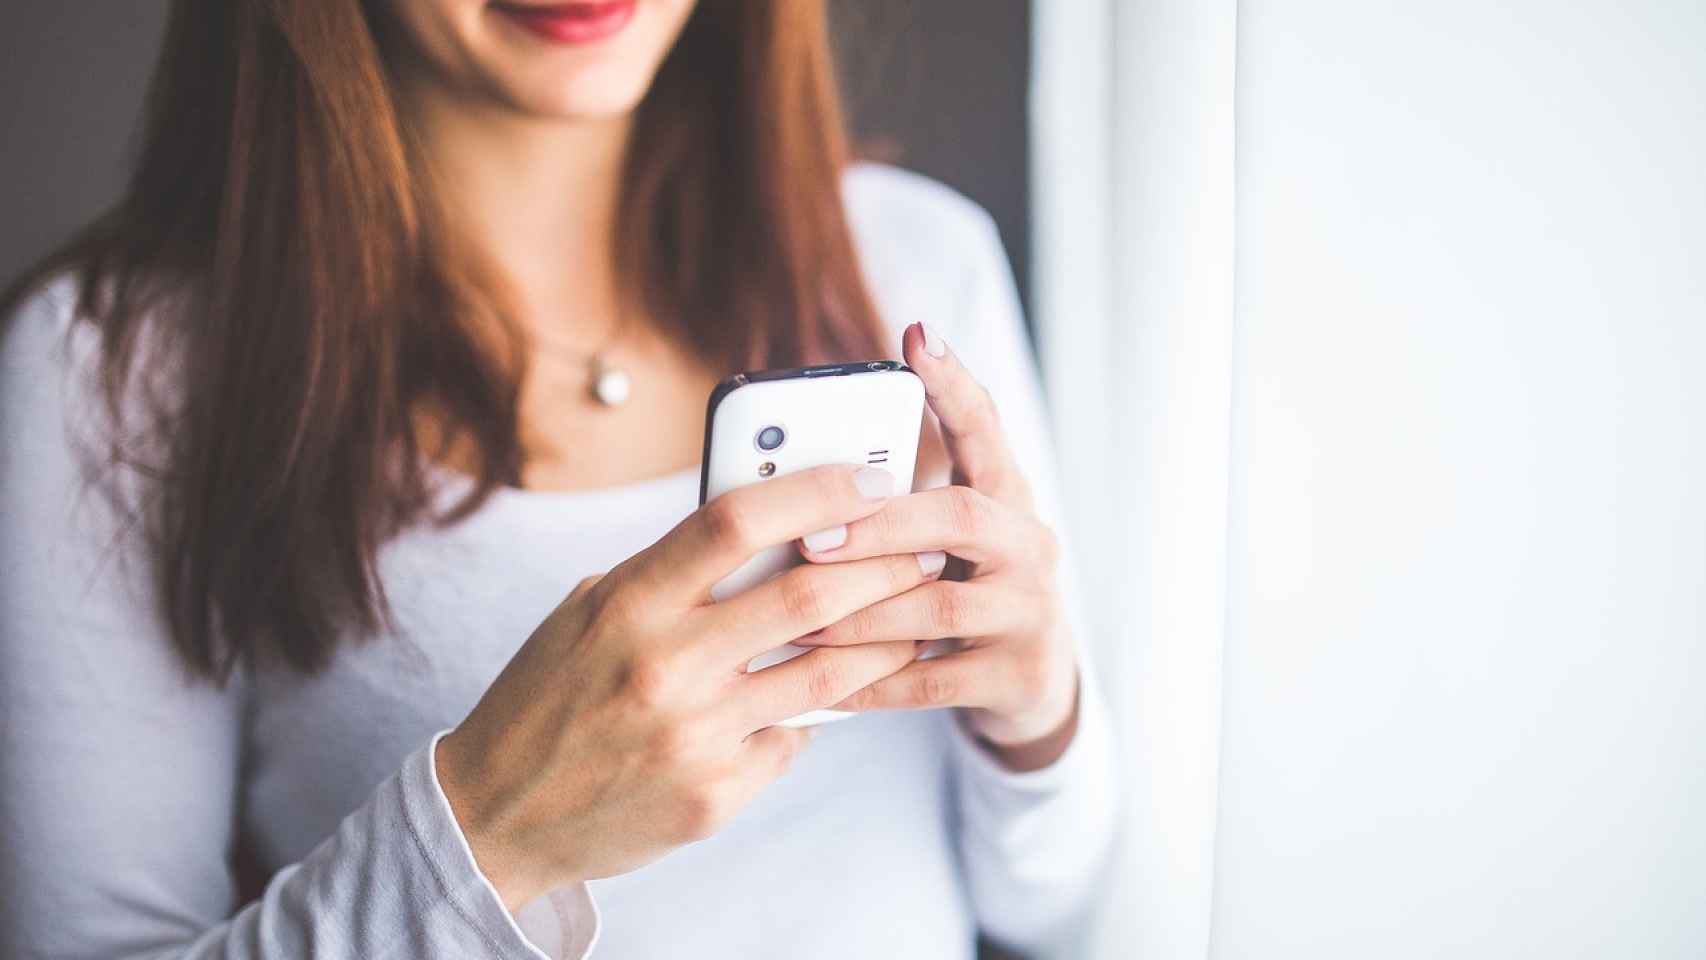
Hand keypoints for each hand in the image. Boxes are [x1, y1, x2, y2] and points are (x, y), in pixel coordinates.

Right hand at [435, 464, 943, 910]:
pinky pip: (793, 739)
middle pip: (807, 593)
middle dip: (885, 562)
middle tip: (926, 545)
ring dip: (884, 637)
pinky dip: (814, 714)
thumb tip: (771, 529)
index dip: (816, 489)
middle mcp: (665, 665)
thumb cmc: (549, 696)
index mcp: (628, 602)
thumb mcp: (589, 614)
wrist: (497, 816)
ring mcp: (694, 735)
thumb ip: (671, 574)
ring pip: (826, 674)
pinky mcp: (715, 794)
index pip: (736, 521)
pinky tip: (829, 698)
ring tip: (917, 613)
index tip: (871, 476)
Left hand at [794, 322, 1080, 770]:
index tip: (917, 336)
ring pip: (941, 605)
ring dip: (862, 612)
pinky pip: (933, 680)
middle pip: (962, 517)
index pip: (985, 428)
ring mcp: (1031, 611)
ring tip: (797, 619)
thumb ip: (894, 505)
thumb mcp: (943, 539)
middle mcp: (1030, 544)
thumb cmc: (961, 589)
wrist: (1030, 680)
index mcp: (1006, 496)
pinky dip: (873, 682)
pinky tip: (824, 686)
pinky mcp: (1019, 674)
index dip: (954, 384)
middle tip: (809, 538)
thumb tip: (794, 476)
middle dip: (880, 527)